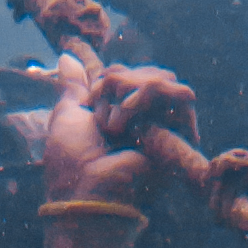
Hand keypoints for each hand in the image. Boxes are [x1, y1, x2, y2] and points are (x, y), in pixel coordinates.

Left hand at [35, 50, 180, 206]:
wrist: (90, 191)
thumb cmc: (73, 162)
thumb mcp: (67, 116)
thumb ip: (73, 86)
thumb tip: (67, 56)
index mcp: (119, 114)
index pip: (125, 75)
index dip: (108, 76)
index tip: (89, 97)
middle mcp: (144, 118)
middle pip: (144, 72)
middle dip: (116, 81)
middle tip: (100, 117)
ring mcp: (164, 125)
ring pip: (160, 78)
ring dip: (130, 90)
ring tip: (113, 124)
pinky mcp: (180, 132)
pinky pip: (176, 93)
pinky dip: (146, 95)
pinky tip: (129, 116)